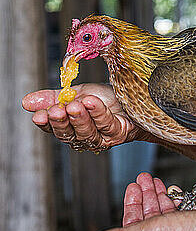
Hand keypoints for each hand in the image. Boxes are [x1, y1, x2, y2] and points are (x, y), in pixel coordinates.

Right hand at [22, 83, 148, 151]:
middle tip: (57, 110)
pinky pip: (106, 124)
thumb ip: (53, 98)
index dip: (46, 123)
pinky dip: (98, 112)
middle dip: (62, 122)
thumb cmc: (107, 98)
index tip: (39, 115)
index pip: (54, 129)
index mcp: (72, 127)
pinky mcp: (118, 132)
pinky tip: (92, 102)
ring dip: (80, 118)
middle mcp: (85, 136)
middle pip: (69, 135)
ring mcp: (102, 137)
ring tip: (75, 104)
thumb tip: (26, 102)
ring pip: (87, 133)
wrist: (134, 97)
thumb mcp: (76, 93)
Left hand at [86, 173, 195, 230]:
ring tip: (155, 181)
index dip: (130, 204)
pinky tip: (174, 192)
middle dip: (144, 196)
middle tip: (143, 177)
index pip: (131, 224)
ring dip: (158, 196)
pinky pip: (180, 212)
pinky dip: (174, 200)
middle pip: (147, 217)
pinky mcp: (195, 228)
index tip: (131, 185)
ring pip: (164, 213)